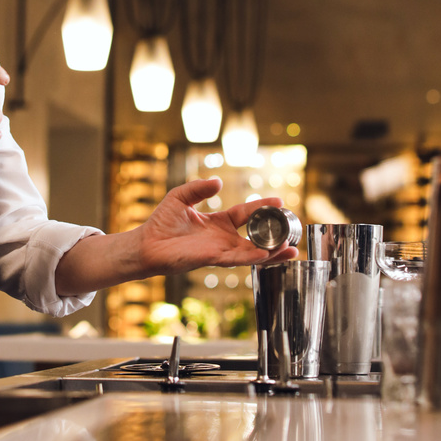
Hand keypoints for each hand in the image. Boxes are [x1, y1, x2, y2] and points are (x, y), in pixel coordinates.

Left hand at [134, 177, 297, 277]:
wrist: (146, 244)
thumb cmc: (161, 223)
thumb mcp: (180, 196)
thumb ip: (199, 187)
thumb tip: (218, 181)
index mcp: (218, 223)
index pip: (246, 213)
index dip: (262, 207)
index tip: (280, 202)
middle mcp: (223, 238)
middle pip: (256, 236)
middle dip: (275, 234)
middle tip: (294, 228)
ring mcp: (219, 250)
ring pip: (251, 252)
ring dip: (272, 252)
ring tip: (291, 248)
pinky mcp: (211, 259)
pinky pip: (236, 259)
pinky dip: (252, 257)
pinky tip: (266, 254)